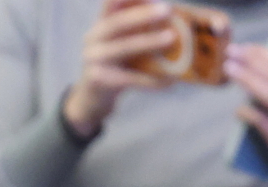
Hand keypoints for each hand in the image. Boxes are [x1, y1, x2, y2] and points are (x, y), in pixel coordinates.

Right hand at [62, 0, 182, 136]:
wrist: (92, 97)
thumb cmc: (116, 64)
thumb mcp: (122, 42)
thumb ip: (138, 29)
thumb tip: (174, 19)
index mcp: (101, 23)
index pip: (111, 2)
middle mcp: (93, 38)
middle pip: (117, 23)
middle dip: (143, 15)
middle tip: (167, 10)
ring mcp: (93, 59)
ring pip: (123, 48)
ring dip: (149, 41)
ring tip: (172, 38)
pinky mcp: (98, 80)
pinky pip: (128, 78)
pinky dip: (150, 79)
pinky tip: (168, 80)